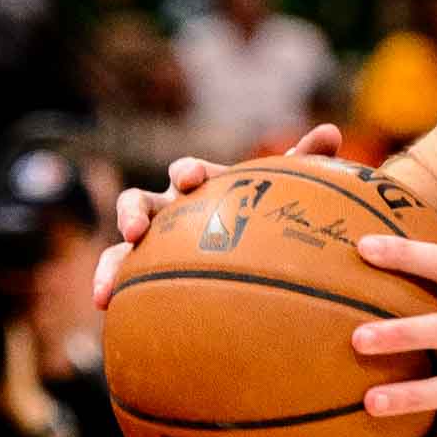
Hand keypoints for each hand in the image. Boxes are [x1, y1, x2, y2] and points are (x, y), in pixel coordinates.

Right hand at [91, 124, 343, 308]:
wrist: (254, 249)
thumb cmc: (267, 211)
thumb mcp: (286, 187)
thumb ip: (305, 160)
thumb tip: (331, 130)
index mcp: (202, 185)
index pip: (190, 173)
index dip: (187, 173)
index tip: (189, 179)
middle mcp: (169, 208)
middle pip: (142, 201)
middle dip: (134, 211)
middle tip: (137, 228)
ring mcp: (151, 239)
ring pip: (120, 244)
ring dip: (111, 259)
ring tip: (106, 282)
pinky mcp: (142, 268)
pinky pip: (121, 276)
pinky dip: (109, 284)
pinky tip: (105, 305)